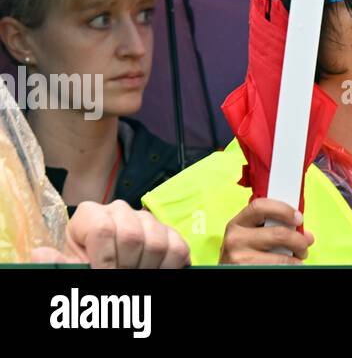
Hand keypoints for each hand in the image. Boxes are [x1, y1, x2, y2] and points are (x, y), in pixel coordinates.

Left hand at [32, 200, 189, 268]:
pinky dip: (168, 267)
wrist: (108, 272)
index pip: (103, 230)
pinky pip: (177, 246)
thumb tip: (38, 254)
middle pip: (131, 235)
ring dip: (146, 268)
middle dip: (126, 265)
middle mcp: (120, 210)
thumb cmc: (85, 268)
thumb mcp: (69, 266)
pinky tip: (153, 272)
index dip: (105, 260)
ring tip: (134, 275)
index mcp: (91, 215)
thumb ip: (58, 263)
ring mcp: (146, 218)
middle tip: (120, 277)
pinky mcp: (169, 230)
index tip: (104, 276)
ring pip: (156, 241)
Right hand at [219, 198, 313, 264]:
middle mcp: (235, 239)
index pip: (260, 206)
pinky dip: (289, 268)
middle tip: (304, 244)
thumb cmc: (243, 252)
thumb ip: (274, 228)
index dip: (283, 210)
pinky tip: (290, 266)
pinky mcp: (245, 272)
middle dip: (298, 240)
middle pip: (278, 234)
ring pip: (280, 257)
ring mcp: (239, 258)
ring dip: (296, 258)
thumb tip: (306, 235)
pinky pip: (276, 269)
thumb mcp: (251, 235)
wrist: (228, 273)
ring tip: (299, 259)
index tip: (299, 218)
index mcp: (237, 223)